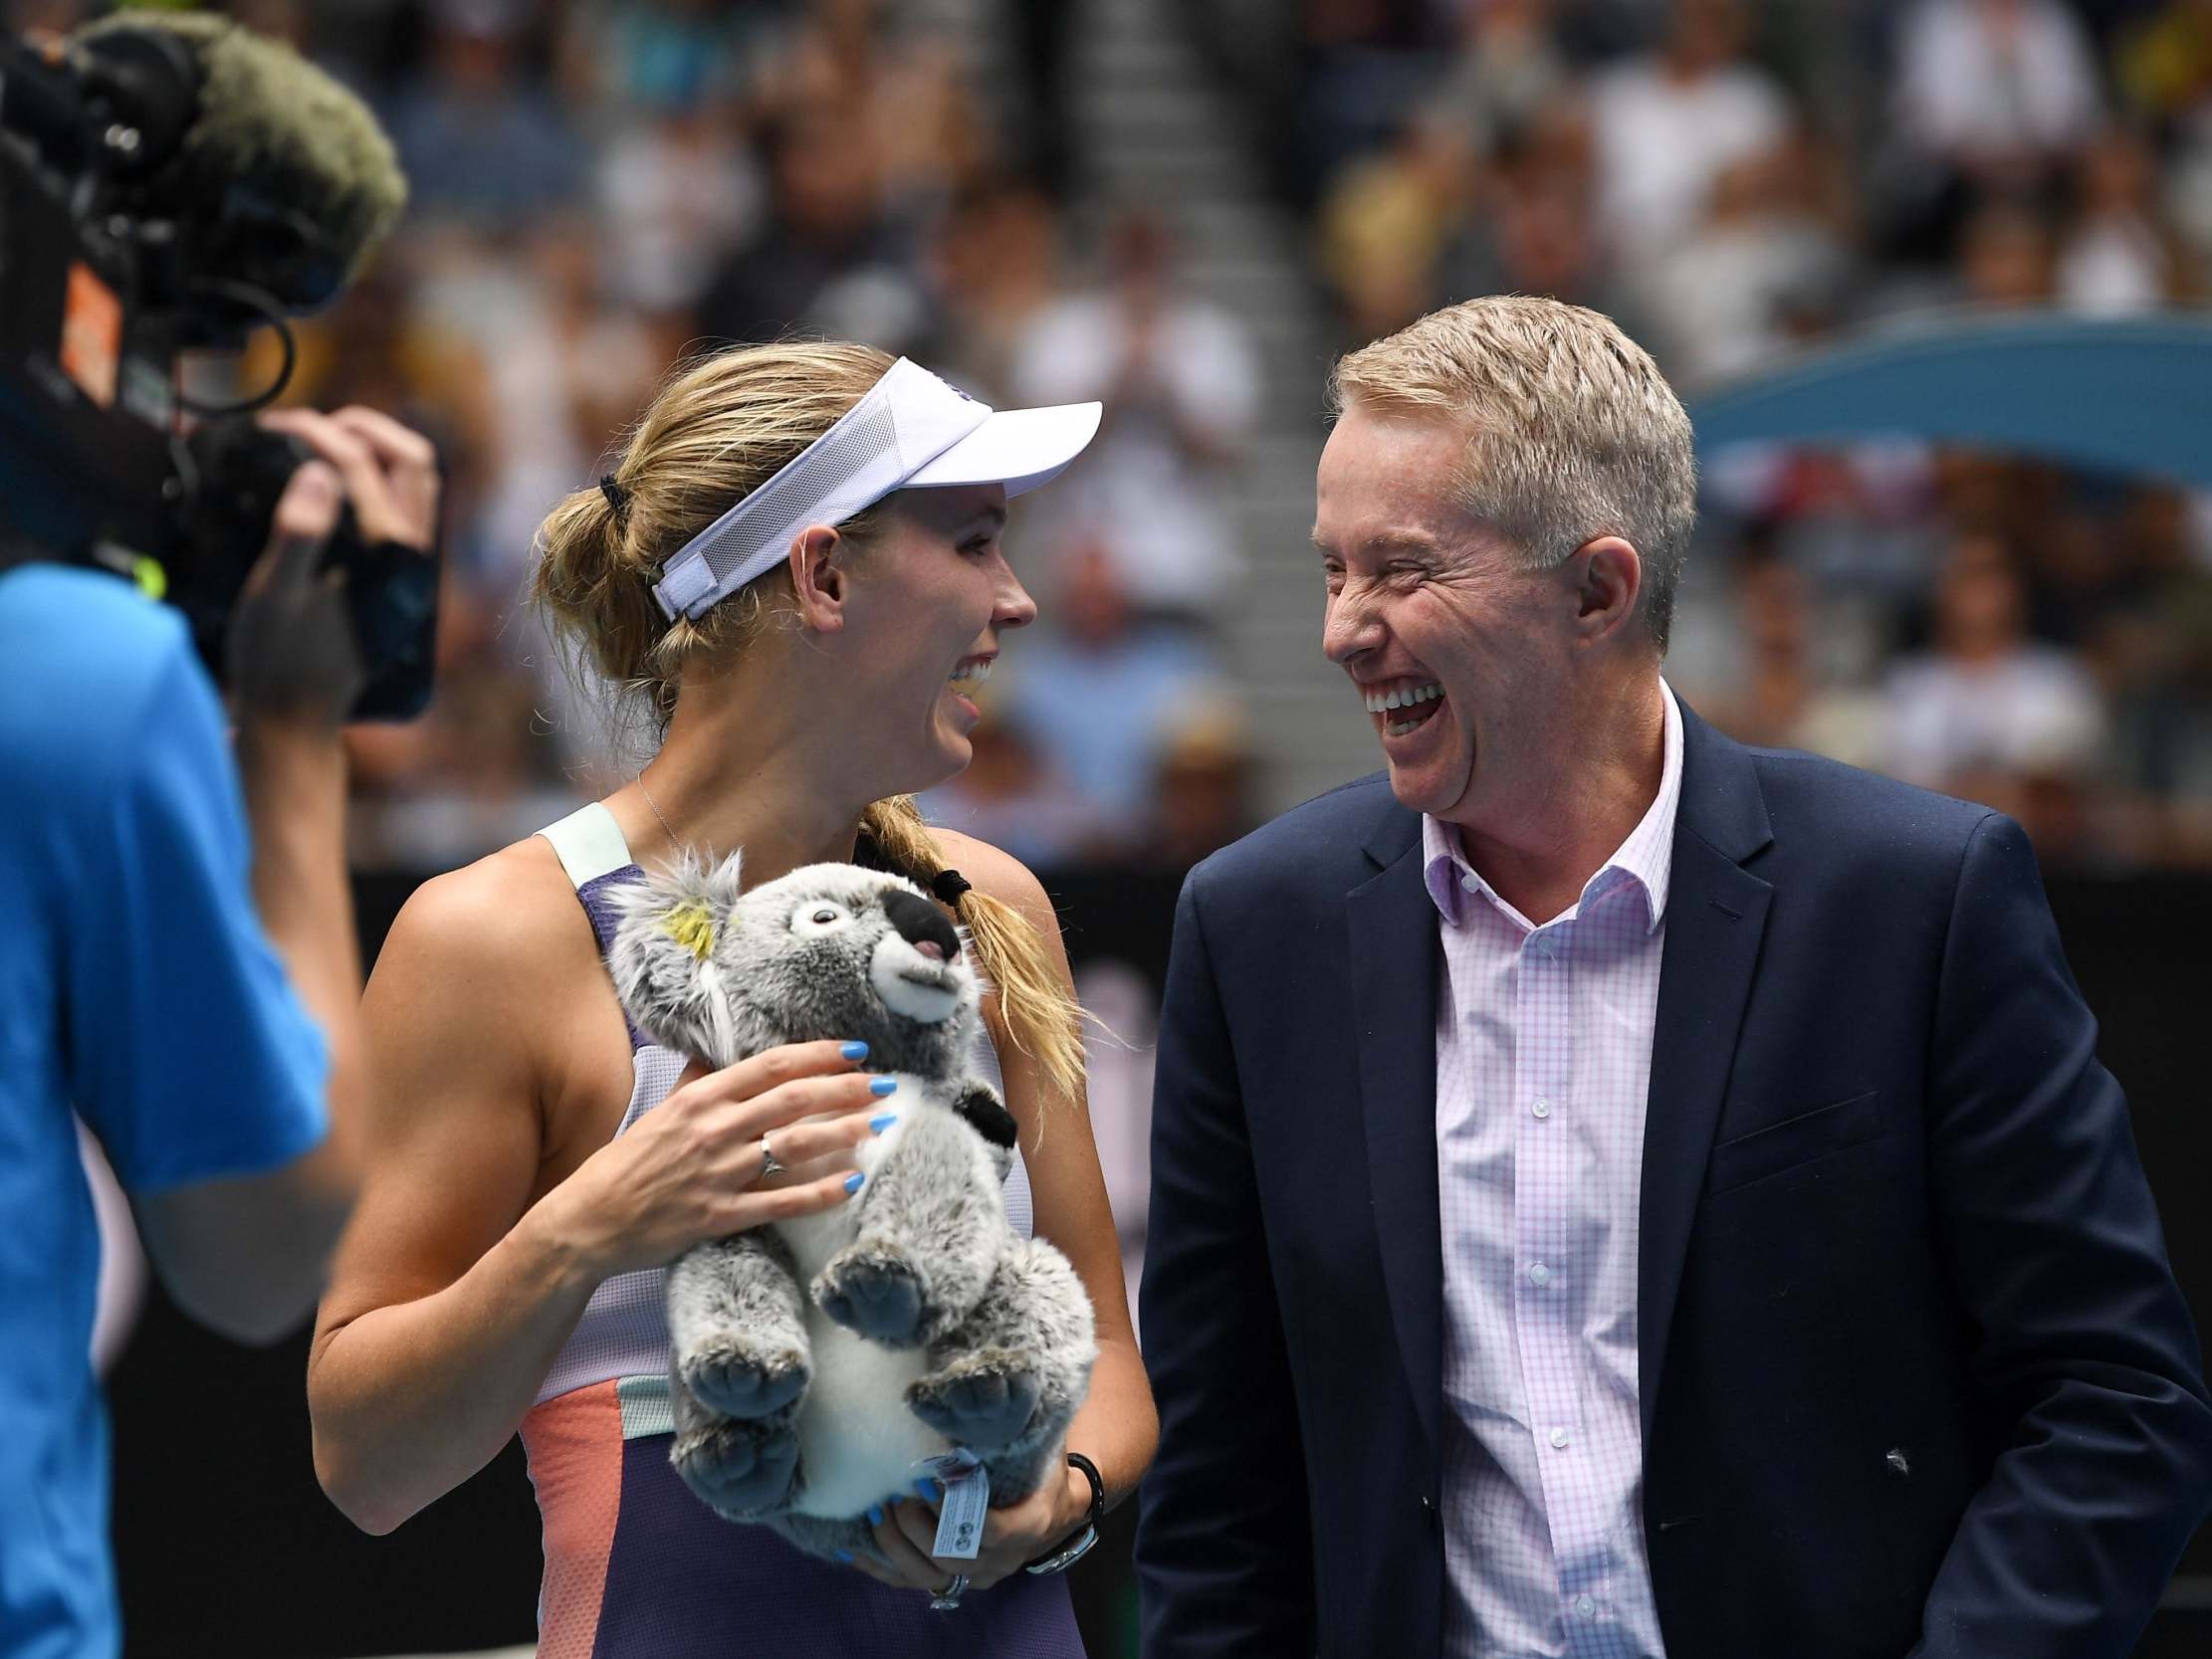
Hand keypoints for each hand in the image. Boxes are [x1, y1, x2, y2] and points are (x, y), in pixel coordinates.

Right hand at [227, 406, 440, 727]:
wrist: (296, 716)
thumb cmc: (277, 658)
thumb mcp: (274, 593)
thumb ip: (299, 533)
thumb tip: (318, 471)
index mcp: (386, 553)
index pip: (363, 465)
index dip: (319, 432)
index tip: (278, 424)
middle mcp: (412, 556)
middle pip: (414, 462)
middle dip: (367, 429)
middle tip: (315, 424)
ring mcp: (410, 568)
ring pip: (416, 487)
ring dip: (378, 453)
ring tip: (324, 445)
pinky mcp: (398, 579)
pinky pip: (405, 512)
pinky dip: (378, 483)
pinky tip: (335, 488)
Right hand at [545, 1040, 895, 1279]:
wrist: (589, 1220)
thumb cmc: (628, 1163)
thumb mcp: (663, 1110)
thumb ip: (699, 1082)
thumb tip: (723, 1054)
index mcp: (700, 1098)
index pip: (771, 1066)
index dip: (818, 1055)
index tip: (856, 1050)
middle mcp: (713, 1130)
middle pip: (793, 1101)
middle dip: (846, 1090)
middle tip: (885, 1085)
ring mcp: (718, 1174)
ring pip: (795, 1147)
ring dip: (844, 1134)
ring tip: (880, 1126)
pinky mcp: (720, 1216)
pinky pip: (782, 1201)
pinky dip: (822, 1192)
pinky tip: (854, 1182)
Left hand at [847, 1449, 1086, 1595]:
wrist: (1055, 1510)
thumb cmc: (1044, 1468)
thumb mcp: (1043, 1445)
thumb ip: (1015, 1428)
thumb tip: (977, 1389)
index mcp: (1030, 1524)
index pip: (992, 1530)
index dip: (956, 1509)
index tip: (928, 1479)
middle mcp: (1003, 1560)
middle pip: (952, 1558)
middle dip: (916, 1527)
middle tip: (895, 1494)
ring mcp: (978, 1576)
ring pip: (928, 1576)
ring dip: (896, 1545)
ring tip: (876, 1510)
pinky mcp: (956, 1582)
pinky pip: (913, 1583)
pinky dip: (881, 1568)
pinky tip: (852, 1549)